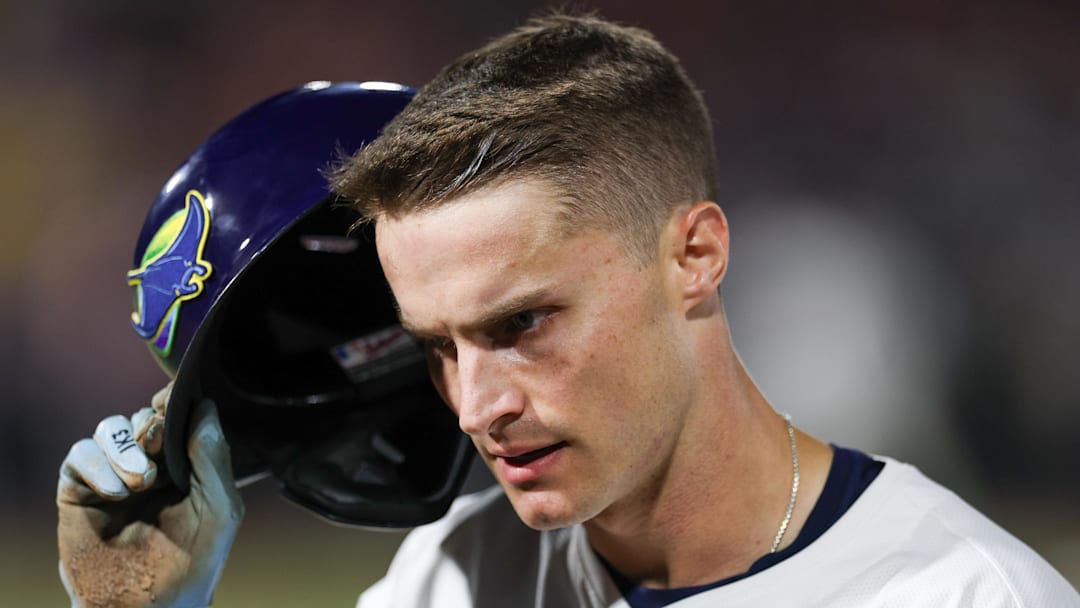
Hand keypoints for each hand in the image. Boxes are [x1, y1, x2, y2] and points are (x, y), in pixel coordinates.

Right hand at [57, 386, 243, 606]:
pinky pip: (80, 455)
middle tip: (159, 444)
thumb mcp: (219, 508)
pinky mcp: (79, 492)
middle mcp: (149, 464)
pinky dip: (98, 464)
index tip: (173, 398)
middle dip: (152, 425)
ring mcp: (112, 476)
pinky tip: (118, 491)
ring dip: (126, 446)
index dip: (175, 401)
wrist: (150, 607)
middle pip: (143, 417)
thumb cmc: (193, 561)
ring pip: (110, 428)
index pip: (177, 416)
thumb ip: (213, 457)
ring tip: (143, 480)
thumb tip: (206, 408)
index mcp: (186, 464)